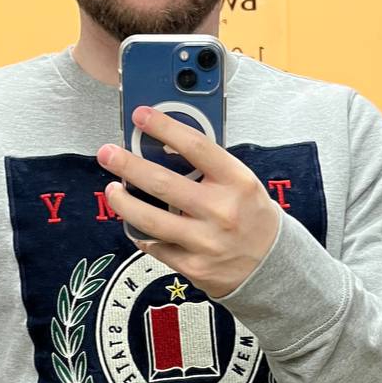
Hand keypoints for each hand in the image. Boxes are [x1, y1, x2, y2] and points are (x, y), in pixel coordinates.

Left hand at [97, 105, 281, 298]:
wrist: (274, 266)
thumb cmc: (251, 216)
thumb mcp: (241, 183)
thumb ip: (209, 167)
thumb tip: (163, 145)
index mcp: (237, 182)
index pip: (195, 146)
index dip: (164, 127)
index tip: (141, 115)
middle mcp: (221, 211)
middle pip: (162, 183)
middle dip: (127, 165)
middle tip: (108, 154)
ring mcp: (206, 241)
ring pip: (150, 219)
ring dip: (123, 202)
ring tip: (112, 191)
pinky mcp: (194, 266)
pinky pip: (156, 246)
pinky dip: (142, 233)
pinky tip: (136, 225)